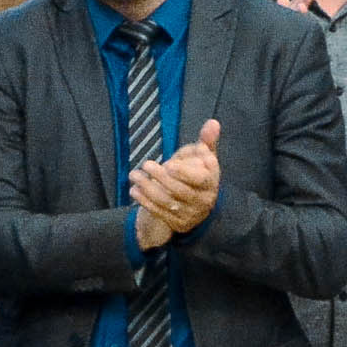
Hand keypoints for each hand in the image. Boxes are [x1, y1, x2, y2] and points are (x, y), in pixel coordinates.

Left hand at [128, 119, 222, 249]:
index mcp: (211, 183)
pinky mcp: (177, 223)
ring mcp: (190, 214)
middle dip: (161, 178)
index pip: (201, 180)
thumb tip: (213, 123)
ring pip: (168, 202)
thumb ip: (207, 140)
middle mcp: (203, 201)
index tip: (169, 164)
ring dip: (148, 188)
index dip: (185, 173)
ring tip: (134, 175)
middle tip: (146, 165)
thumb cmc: (198, 172)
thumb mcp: (204, 157)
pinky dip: (145, 201)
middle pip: (181, 191)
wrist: (195, 203)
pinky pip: (159, 212)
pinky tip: (134, 190)